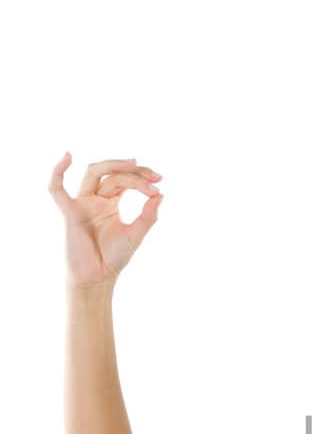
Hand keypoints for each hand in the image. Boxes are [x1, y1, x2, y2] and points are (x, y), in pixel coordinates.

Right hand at [48, 152, 163, 286]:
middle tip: (154, 178)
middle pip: (112, 174)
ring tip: (134, 163)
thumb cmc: (115, 257)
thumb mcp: (136, 234)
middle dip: (134, 173)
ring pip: (94, 173)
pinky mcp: (70, 212)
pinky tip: (67, 156)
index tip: (160, 184)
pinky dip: (57, 172)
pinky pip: (56, 189)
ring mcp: (82, 203)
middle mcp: (95, 199)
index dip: (142, 178)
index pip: (124, 180)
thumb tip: (161, 195)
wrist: (99, 277)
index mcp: (110, 202)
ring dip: (113, 165)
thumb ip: (148, 216)